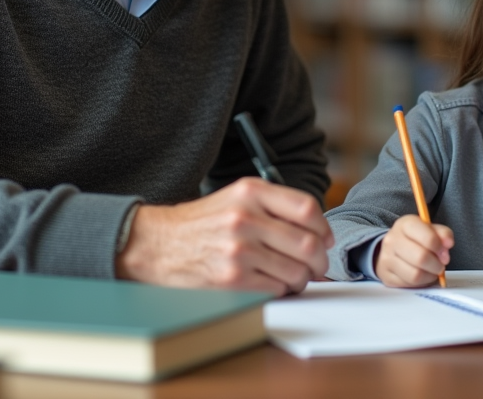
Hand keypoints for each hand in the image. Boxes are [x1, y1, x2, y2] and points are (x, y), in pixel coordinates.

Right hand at [114, 178, 332, 294]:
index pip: (306, 209)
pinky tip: (272, 285)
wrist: (157, 243)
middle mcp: (245, 217)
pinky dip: (281, 290)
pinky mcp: (232, 278)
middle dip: (319, 261)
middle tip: (316, 266)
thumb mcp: (234, 198)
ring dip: (301, 280)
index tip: (325, 240)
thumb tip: (316, 231)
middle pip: (307, 243)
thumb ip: (273, 206)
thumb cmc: (200, 223)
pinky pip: (276, 288)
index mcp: (250, 192)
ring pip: (296, 271)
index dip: (323, 228)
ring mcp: (239, 249)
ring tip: (293, 278)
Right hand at [374, 215, 453, 287]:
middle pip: (421, 258)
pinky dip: (421, 282)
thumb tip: (448, 243)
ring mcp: (387, 258)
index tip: (444, 252)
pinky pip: (409, 284)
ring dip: (430, 275)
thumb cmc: (415, 238)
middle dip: (436, 265)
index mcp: (405, 224)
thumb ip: (443, 234)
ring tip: (432, 270)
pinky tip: (422, 275)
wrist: (392, 248)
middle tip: (440, 264)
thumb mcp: (430, 229)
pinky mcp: (387, 275)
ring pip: (415, 275)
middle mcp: (392, 240)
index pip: (428, 238)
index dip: (440, 248)